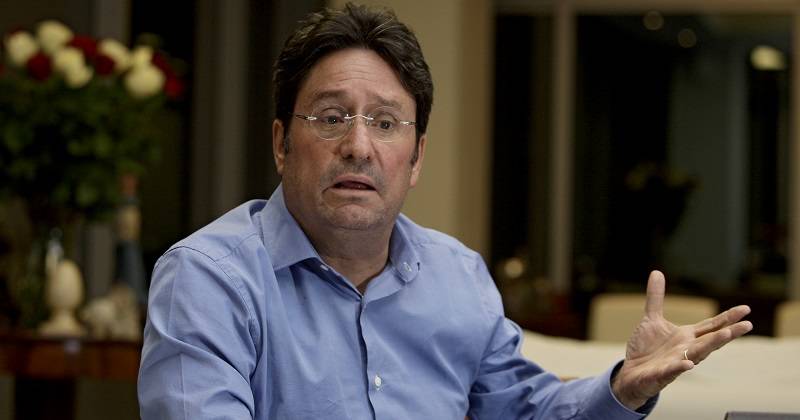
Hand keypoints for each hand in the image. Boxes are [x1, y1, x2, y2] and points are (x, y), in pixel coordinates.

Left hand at [610, 270, 752, 409]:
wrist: (632, 373)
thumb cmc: (647, 348)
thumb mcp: (652, 319)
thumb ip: (656, 298)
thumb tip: (657, 272)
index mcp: (687, 336)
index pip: (711, 326)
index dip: (727, 318)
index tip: (746, 309)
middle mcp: (686, 349)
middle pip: (711, 340)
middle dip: (728, 332)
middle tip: (747, 324)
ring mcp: (676, 362)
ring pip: (697, 355)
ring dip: (710, 345)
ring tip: (725, 335)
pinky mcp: (662, 374)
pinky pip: (672, 371)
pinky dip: (680, 367)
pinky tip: (688, 364)